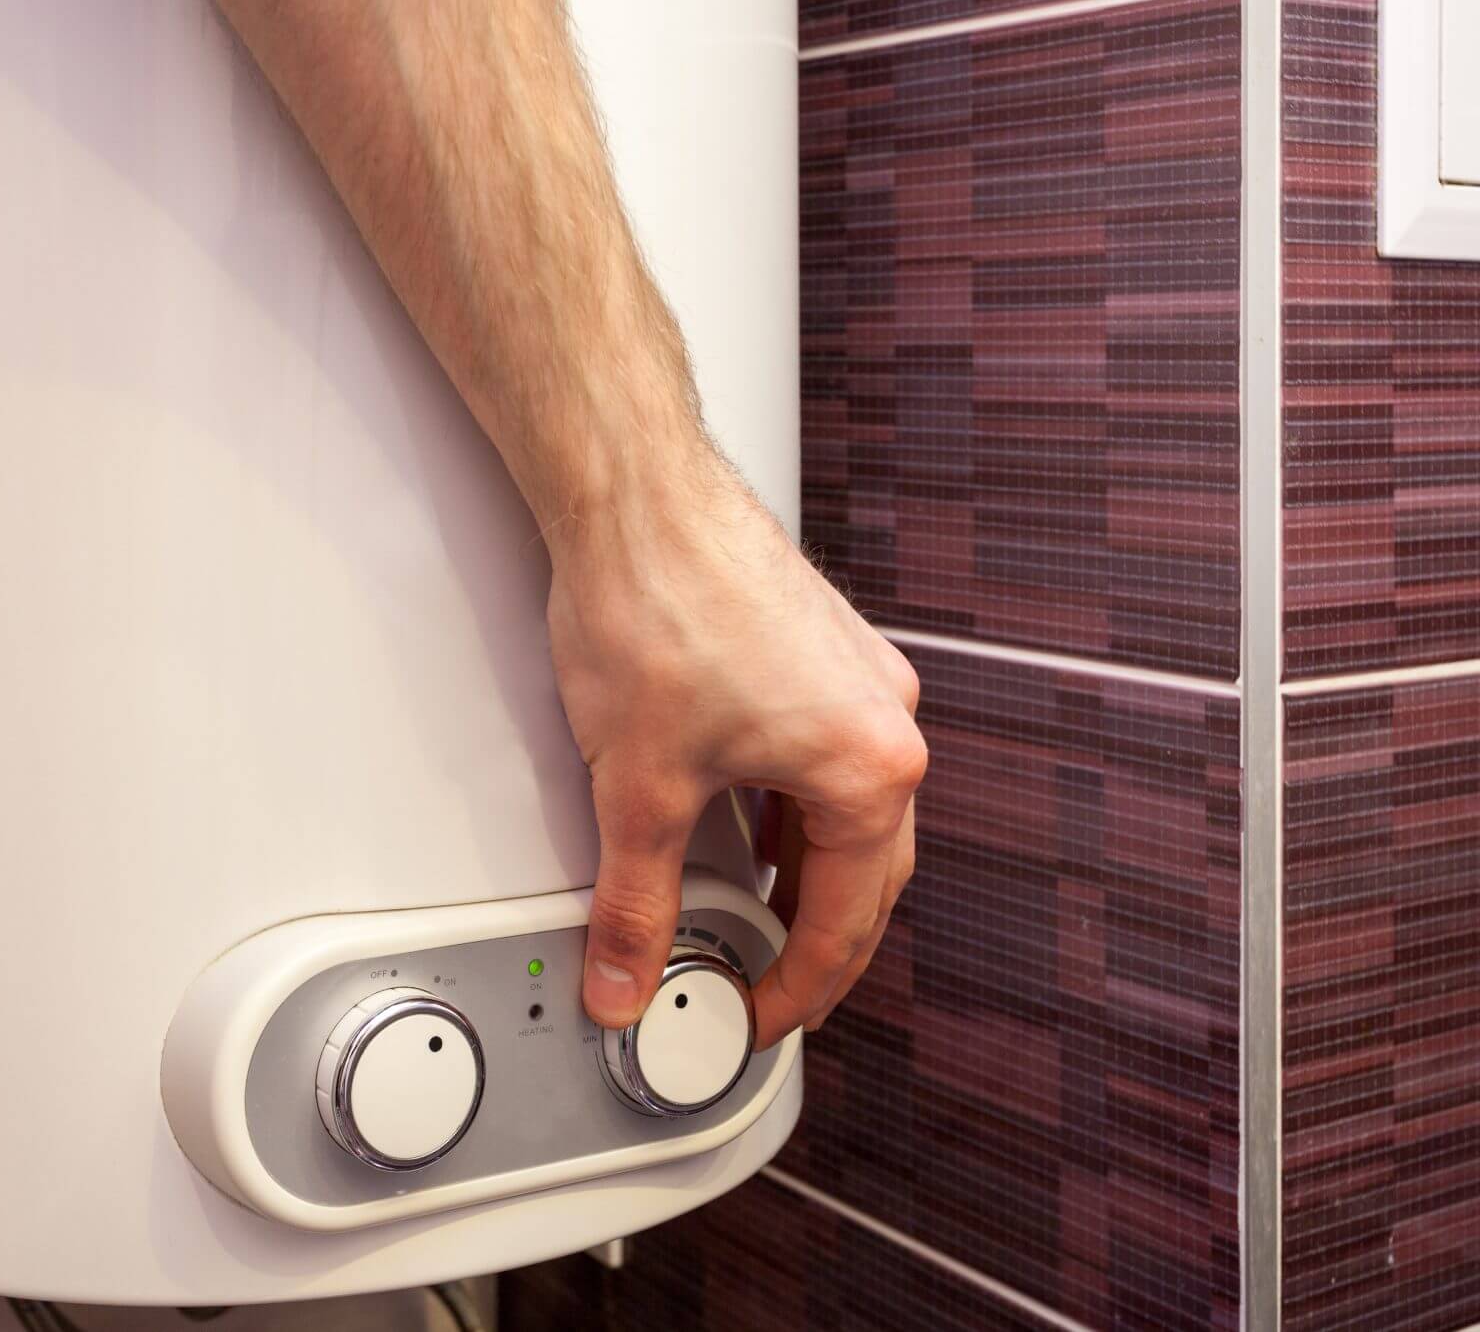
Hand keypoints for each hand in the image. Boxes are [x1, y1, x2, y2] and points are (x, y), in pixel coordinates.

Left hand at [548, 452, 925, 1048]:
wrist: (635, 491)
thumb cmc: (655, 605)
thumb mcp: (638, 787)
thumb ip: (636, 902)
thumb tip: (625, 977)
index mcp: (869, 769)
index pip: (843, 924)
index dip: (793, 991)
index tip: (752, 1021)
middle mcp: (886, 720)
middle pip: (870, 875)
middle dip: (818, 944)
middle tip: (763, 991)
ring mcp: (862, 677)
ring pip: (853, 813)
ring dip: (809, 874)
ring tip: (757, 920)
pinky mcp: (825, 647)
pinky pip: (830, 756)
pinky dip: (795, 809)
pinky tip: (751, 822)